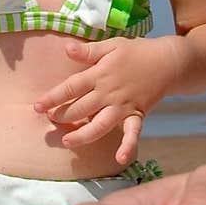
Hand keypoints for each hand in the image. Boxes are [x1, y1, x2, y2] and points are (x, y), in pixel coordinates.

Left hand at [34, 37, 174, 164]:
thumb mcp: (112, 45)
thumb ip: (89, 50)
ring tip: (68, 141)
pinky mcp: (137, 114)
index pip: (71, 87)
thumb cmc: (137, 51)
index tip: (37, 106)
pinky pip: (132, 133)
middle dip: (62, 116)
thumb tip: (66, 49)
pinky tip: (120, 159)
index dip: (53, 97)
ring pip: (99, 124)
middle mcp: (109, 92)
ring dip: (83, 135)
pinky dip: (127, 146)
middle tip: (49, 121)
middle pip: (81, 108)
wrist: (168, 61)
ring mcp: (123, 105)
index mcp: (100, 74)